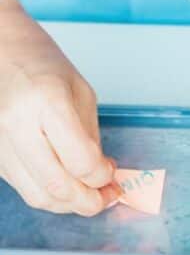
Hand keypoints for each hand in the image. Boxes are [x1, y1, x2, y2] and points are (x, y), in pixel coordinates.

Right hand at [0, 7, 120, 214]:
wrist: (1, 50)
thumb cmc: (44, 64)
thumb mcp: (82, 92)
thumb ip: (91, 137)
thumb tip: (104, 175)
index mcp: (47, 102)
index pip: (80, 160)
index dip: (102, 176)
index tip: (114, 175)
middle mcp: (17, 125)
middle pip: (56, 184)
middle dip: (88, 201)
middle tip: (108, 198)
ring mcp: (0, 142)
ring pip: (37, 193)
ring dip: (69, 204)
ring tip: (92, 197)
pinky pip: (24, 186)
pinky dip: (50, 193)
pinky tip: (70, 186)